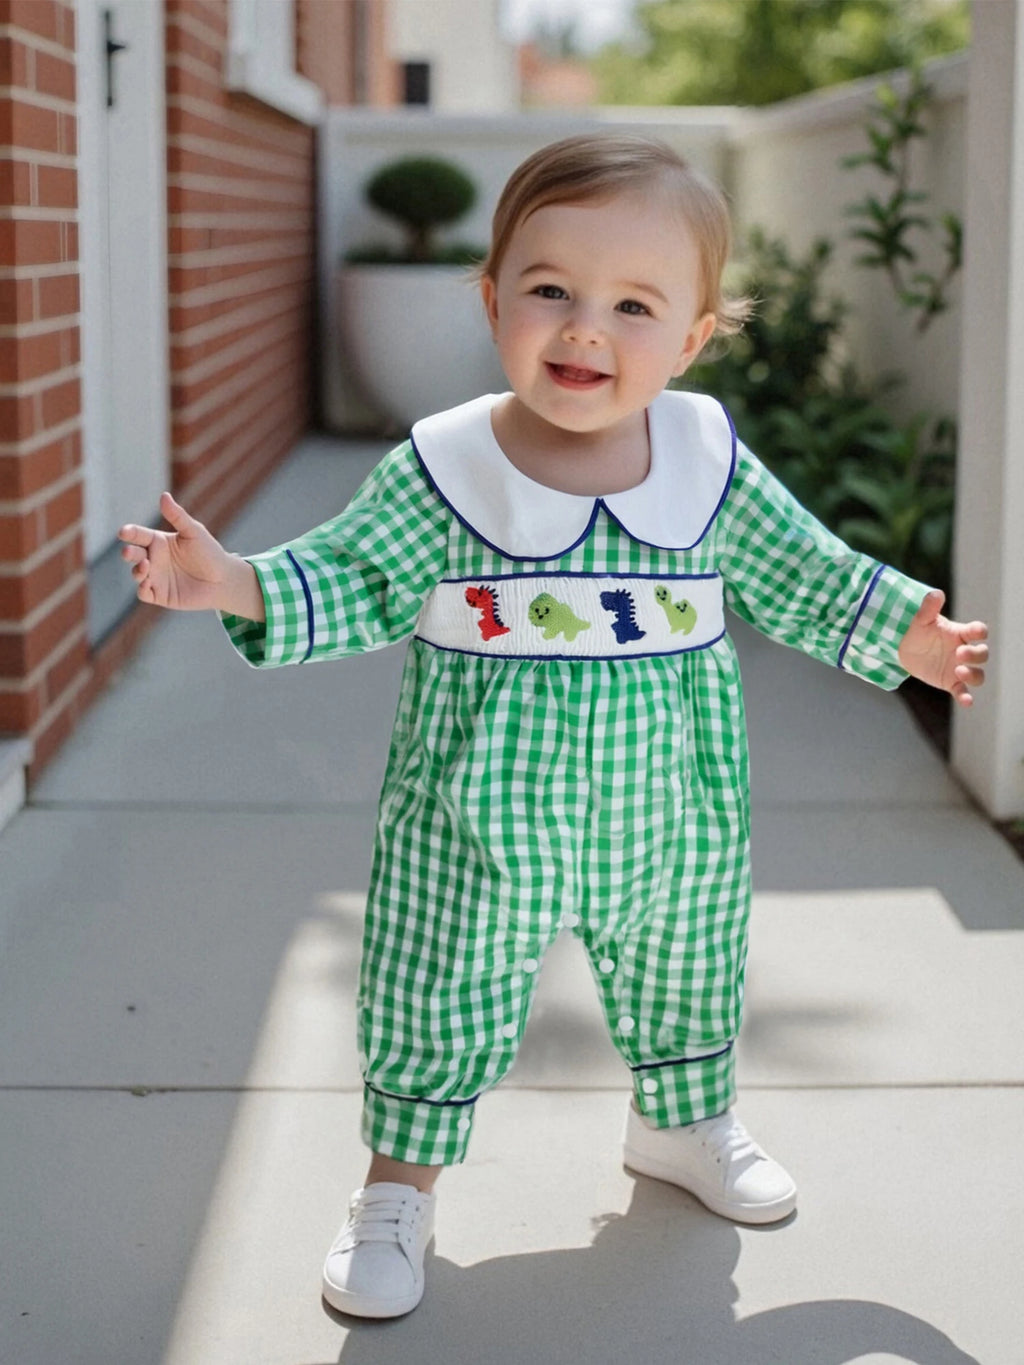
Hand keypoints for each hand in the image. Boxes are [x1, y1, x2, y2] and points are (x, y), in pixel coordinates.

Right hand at [118, 492, 239, 612]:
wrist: (223, 579)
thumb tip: (164, 495)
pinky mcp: (160, 594)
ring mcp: (155, 577)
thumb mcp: (194, 532)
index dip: (129, 533)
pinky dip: (142, 588)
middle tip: (129, 551)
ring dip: (137, 570)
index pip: (139, 535)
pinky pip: (144, 592)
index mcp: (159, 541)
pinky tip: (147, 582)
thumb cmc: (209, 552)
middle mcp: (153, 558)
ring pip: (137, 573)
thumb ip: (178, 516)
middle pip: (133, 554)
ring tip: (146, 565)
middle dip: (128, 552)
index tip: (124, 532)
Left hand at [898, 590, 988, 708]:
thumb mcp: (921, 619)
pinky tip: (967, 702)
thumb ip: (929, 608)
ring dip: (973, 675)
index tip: (976, 632)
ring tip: (958, 672)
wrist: (903, 649)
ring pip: (978, 674)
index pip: (978, 631)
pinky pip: (963, 691)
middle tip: (958, 653)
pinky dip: (966, 697)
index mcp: (960, 633)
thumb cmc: (917, 630)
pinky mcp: (951, 682)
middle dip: (975, 655)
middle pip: (982, 654)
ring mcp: (959, 667)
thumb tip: (935, 593)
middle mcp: (963, 650)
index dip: (980, 632)